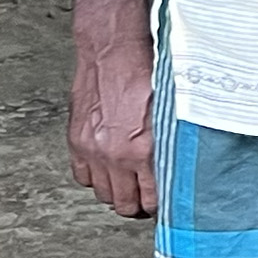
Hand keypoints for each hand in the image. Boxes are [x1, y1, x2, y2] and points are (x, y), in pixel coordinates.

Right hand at [71, 28, 156, 218]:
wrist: (113, 51)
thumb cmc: (147, 73)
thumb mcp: (171, 112)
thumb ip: (172, 144)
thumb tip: (181, 166)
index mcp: (143, 149)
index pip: (151, 200)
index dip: (159, 205)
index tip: (163, 204)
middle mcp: (115, 154)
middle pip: (124, 203)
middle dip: (136, 206)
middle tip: (144, 199)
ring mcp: (92, 149)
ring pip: (103, 193)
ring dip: (116, 192)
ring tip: (128, 185)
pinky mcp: (76, 140)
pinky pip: (82, 176)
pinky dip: (94, 177)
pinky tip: (106, 170)